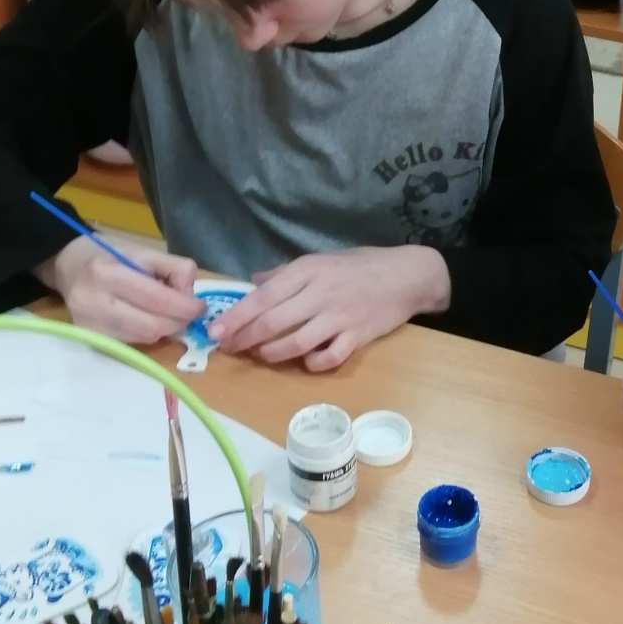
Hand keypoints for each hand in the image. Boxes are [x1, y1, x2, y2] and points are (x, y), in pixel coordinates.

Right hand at [37, 237, 204, 344]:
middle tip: (188, 314)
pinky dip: (148, 333)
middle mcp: (93, 302)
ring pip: (144, 338)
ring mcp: (88, 325)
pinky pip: (132, 342)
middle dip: (178, 322)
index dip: (185, 307)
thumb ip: (175, 269)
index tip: (200, 307)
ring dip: (165, 329)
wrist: (68, 265)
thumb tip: (190, 297)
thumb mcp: (144, 251)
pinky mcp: (90, 337)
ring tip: (168, 314)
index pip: (156, 300)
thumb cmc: (110, 255)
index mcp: (106, 273)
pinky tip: (148, 319)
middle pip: (152, 326)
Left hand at [208, 245, 450, 370]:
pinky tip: (306, 362)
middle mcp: (320, 294)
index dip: (236, 316)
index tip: (215, 330)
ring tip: (262, 355)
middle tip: (229, 348)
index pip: (263, 297)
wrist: (408, 275)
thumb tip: (255, 283)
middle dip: (245, 338)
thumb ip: (287, 274)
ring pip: (297, 343)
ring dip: (273, 353)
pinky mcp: (358, 336)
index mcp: (308, 271)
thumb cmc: (362, 265)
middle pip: (273, 322)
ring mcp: (340, 317)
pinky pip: (330, 357)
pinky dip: (313, 363)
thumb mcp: (322, 259)